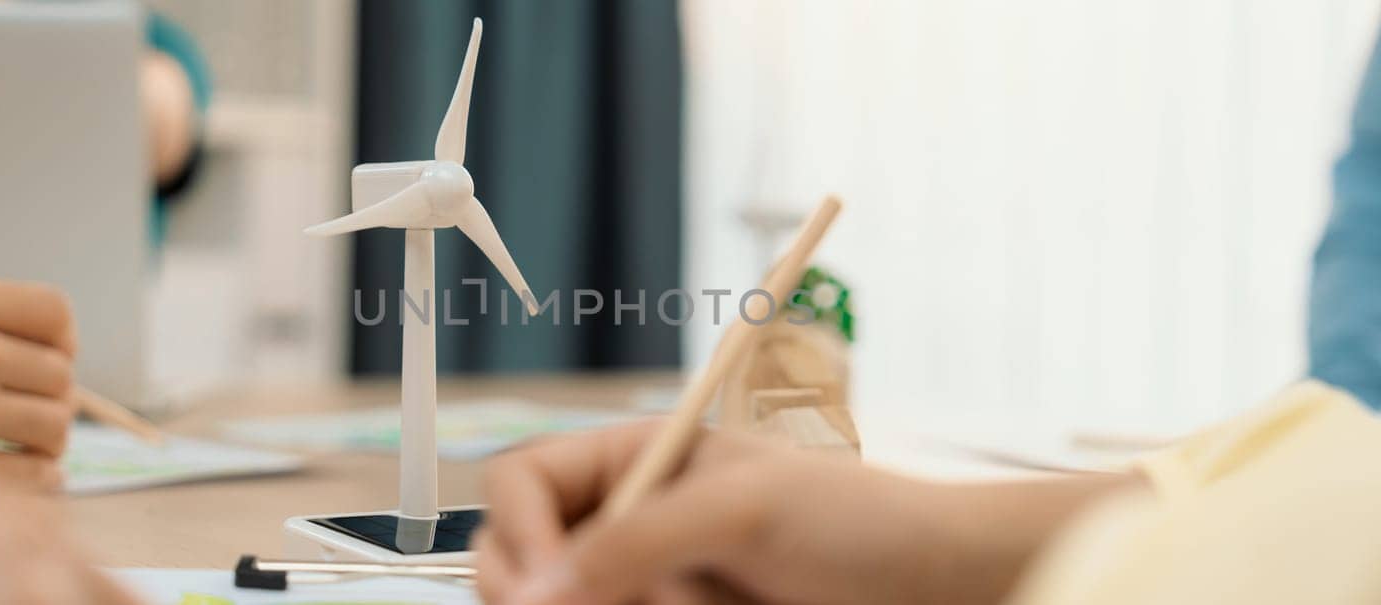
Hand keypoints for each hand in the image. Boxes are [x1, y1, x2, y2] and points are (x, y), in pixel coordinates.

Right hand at [0, 275, 76, 503]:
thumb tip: (59, 354)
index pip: (54, 311)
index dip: (61, 339)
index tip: (47, 358)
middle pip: (60, 374)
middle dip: (50, 396)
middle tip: (25, 410)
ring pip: (55, 425)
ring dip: (47, 439)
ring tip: (23, 442)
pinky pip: (33, 476)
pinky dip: (38, 478)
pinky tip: (24, 471)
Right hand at [476, 421, 1131, 604]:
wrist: (936, 584)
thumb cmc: (860, 519)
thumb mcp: (742, 508)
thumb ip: (634, 539)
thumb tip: (537, 588)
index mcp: (633, 460)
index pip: (521, 484)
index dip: (518, 533)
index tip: (546, 585)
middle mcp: (627, 522)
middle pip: (522, 560)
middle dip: (551, 590)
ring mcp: (648, 583)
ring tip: (695, 604)